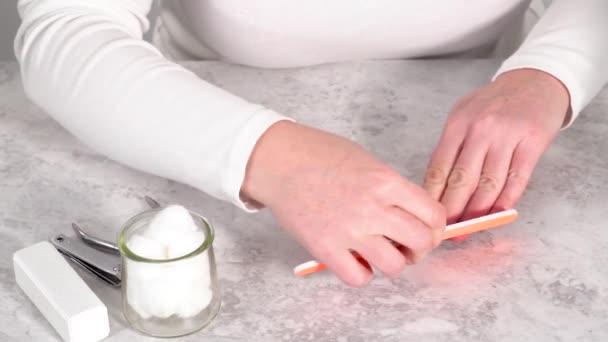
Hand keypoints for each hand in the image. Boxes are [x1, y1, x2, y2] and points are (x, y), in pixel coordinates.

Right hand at [242, 121, 445, 285]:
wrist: (280, 161)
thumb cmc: (320, 155)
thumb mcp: (367, 161)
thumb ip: (391, 188)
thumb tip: (410, 214)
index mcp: (386, 182)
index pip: (433, 214)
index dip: (436, 227)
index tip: (428, 230)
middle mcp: (372, 208)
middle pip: (421, 243)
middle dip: (420, 248)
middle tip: (408, 245)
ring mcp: (349, 231)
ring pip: (394, 266)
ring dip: (393, 262)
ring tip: (380, 253)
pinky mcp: (325, 248)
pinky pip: (358, 278)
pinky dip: (362, 274)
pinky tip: (356, 261)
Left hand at [424, 68, 569, 237]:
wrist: (535, 81)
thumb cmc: (494, 102)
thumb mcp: (464, 114)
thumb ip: (451, 146)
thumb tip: (436, 186)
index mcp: (458, 124)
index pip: (439, 167)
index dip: (433, 196)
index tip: (428, 216)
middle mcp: (480, 130)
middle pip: (462, 179)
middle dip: (452, 211)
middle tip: (446, 233)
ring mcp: (507, 136)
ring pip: (489, 184)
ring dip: (478, 212)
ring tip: (468, 229)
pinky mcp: (532, 143)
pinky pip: (516, 180)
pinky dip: (506, 201)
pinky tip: (496, 215)